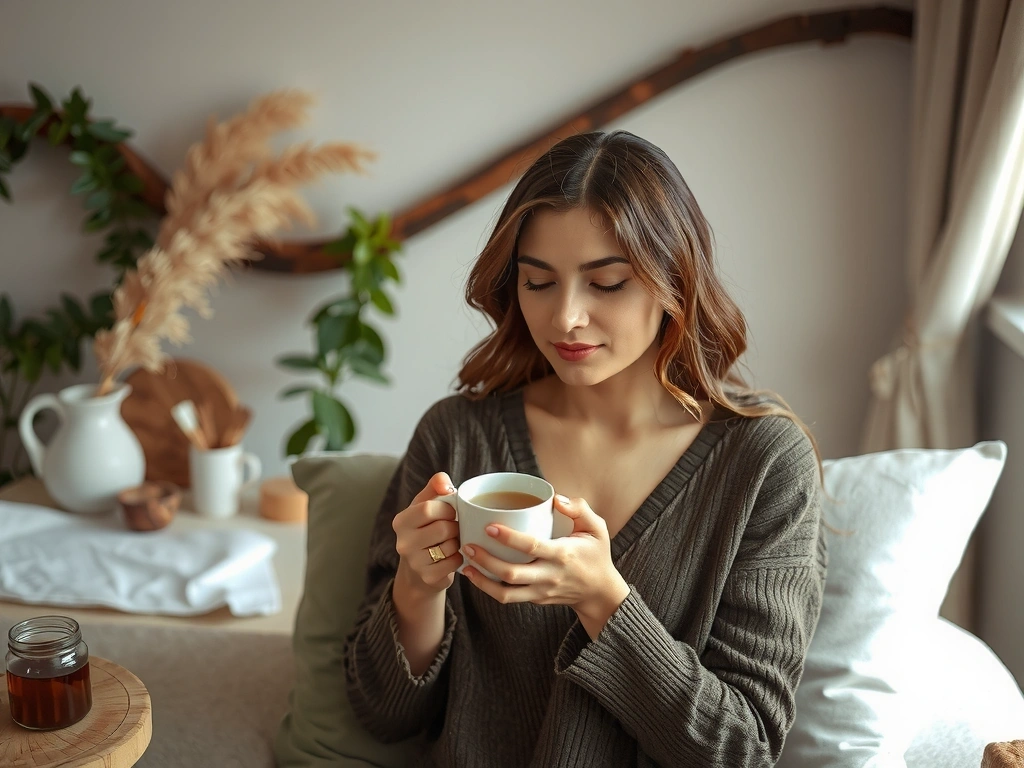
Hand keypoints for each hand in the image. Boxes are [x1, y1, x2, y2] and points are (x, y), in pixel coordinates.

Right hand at [392, 472, 463, 594]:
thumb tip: (445, 484)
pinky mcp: (428, 577)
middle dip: (455, 527)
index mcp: (401, 521)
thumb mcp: (426, 504)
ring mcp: (414, 563)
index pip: (428, 509)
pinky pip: (455, 562)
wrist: (418, 570)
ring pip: (450, 546)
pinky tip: (451, 556)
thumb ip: (435, 485)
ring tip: (451, 542)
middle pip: (443, 528)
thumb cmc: (426, 529)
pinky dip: (459, 558)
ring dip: (457, 542)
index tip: (450, 512)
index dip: (446, 509)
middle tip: (453, 528)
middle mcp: (403, 543)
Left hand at [461, 494, 629, 637]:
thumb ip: (580, 509)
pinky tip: (476, 575)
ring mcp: (541, 592)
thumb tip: (556, 499)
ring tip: (465, 564)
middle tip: (468, 545)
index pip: (532, 547)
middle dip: (486, 561)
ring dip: (482, 580)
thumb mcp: (597, 529)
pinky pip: (509, 597)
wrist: (600, 593)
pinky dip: (489, 588)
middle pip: (511, 574)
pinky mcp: (535, 600)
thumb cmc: (596, 555)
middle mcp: (549, 576)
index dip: (509, 537)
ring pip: (505, 593)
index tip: (489, 526)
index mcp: (563, 555)